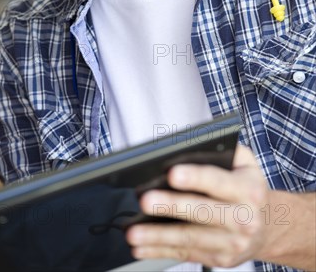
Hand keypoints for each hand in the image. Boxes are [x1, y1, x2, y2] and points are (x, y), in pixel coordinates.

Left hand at [126, 145, 269, 267]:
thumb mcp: (246, 163)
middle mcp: (243, 218)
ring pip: (189, 239)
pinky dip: (159, 251)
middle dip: (171, 207)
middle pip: (201, 212)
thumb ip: (225, 149)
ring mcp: (232, 243)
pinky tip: (140, 247)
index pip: (218, 181)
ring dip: (157, 236)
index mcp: (248, 190)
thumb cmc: (247, 186)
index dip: (195, 177)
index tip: (171, 173)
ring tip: (132, 231)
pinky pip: (186, 254)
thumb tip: (191, 144)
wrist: (269, 226)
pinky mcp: (219, 259)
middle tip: (145, 200)